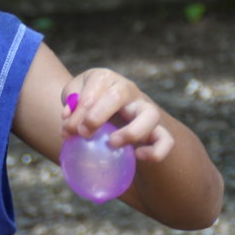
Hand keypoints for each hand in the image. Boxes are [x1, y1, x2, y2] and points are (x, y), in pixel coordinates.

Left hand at [60, 69, 174, 163]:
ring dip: (132, 131)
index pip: (95, 87)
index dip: (80, 110)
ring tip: (112, 143)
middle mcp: (128, 89)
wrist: (107, 109)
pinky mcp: (156, 129)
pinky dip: (156, 150)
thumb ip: (70, 104)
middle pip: (120, 94)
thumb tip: (68, 120)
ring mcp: (145, 108)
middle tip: (84, 133)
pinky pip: (166, 140)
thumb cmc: (86, 100)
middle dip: (98, 115)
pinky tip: (138, 156)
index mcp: (105, 78)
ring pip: (151, 114)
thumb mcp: (74, 96)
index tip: (69, 129)